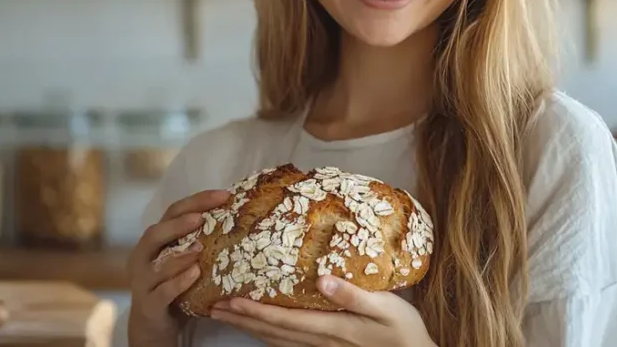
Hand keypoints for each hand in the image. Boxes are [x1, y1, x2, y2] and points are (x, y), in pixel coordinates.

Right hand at [127, 189, 230, 345]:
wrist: (155, 324)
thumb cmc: (174, 285)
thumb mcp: (185, 260)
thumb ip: (199, 240)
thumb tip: (238, 216)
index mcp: (154, 241)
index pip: (172, 212)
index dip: (196, 201)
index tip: (224, 195)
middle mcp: (143, 257)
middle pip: (155, 234)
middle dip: (178, 224)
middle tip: (201, 217)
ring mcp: (143, 282)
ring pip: (156, 264)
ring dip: (179, 254)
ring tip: (200, 246)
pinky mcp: (148, 305)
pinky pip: (161, 292)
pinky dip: (178, 282)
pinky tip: (195, 274)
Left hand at [210, 275, 435, 346]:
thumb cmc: (403, 330)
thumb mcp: (385, 306)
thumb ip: (352, 293)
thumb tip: (321, 277)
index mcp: (331, 327)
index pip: (284, 319)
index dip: (254, 310)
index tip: (229, 300)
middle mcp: (321, 341)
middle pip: (272, 332)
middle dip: (241, 319)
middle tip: (213, 307)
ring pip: (276, 340)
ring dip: (249, 329)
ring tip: (226, 317)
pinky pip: (288, 345)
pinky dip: (268, 337)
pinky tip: (259, 331)